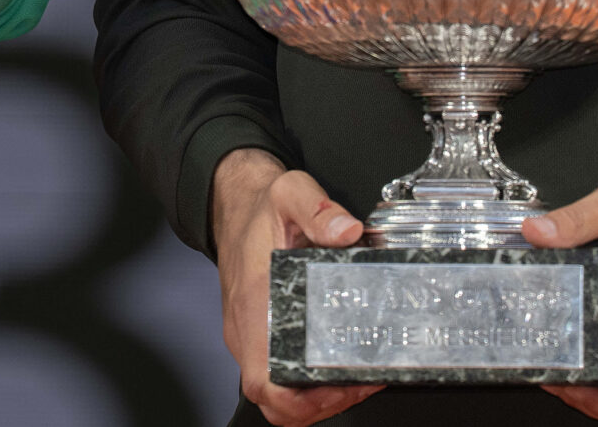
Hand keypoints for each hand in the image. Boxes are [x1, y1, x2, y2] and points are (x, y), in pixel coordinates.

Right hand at [211, 148, 381, 424]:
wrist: (235, 205)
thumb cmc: (259, 208)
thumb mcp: (290, 192)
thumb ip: (319, 208)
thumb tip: (348, 231)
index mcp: (254, 306)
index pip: (264, 381)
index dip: (301, 401)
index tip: (339, 386)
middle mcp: (248, 331)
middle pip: (277, 401)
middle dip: (321, 404)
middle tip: (362, 382)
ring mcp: (252, 336)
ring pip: (280, 391)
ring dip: (319, 396)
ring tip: (360, 376)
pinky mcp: (260, 334)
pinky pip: (282, 373)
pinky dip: (311, 381)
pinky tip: (342, 362)